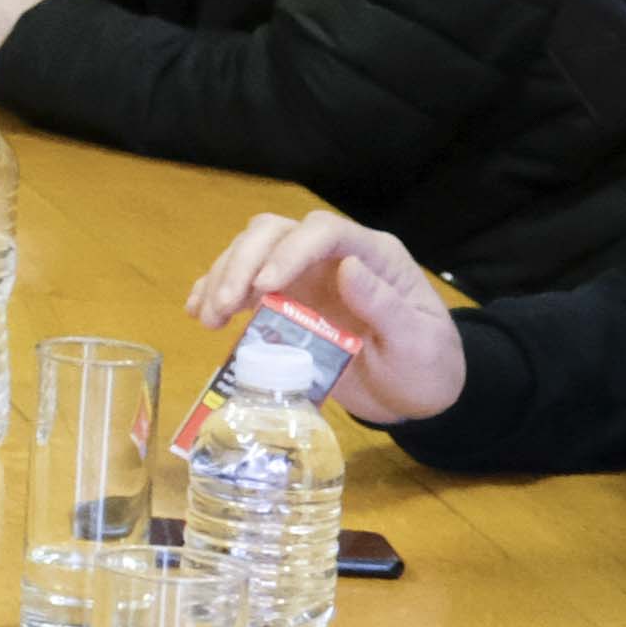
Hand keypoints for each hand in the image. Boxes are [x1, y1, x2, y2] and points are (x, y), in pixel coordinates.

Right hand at [187, 208, 469, 424]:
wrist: (414, 394)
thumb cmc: (425, 368)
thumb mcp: (418, 345)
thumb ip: (387, 307)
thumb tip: (348, 267)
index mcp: (374, 257)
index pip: (325, 232)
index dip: (290, 251)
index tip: (265, 286)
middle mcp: (334, 256)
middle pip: (276, 232)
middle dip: (242, 262)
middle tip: (222, 307)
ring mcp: (305, 276)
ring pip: (251, 250)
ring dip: (222, 276)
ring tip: (209, 318)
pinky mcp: (284, 299)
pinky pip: (242, 283)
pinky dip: (214, 292)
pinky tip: (200, 313)